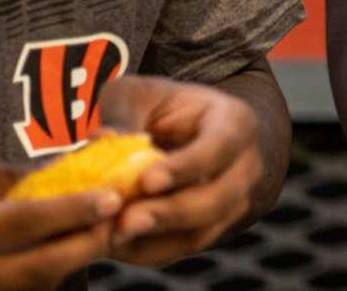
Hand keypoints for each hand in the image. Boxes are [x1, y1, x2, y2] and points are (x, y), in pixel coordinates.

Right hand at [0, 140, 118, 290]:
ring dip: (64, 268)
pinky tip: (58, 256)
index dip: (71, 212)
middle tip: (121, 221)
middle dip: (82, 248)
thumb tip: (62, 177)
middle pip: (30, 273)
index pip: (19, 224)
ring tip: (99, 236)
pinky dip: (33, 282)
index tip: (111, 196)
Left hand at [95, 73, 263, 266]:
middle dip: (171, 212)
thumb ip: (124, 114)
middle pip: (218, 197)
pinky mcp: (212, 228)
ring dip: (159, 238)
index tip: (146, 182)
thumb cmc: (160, 107)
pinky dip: (151, 250)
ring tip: (116, 236)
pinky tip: (117, 244)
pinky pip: (184, 247)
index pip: (220, 146)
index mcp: (235, 122)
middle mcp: (245, 165)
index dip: (186, 167)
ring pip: (204, 229)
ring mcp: (233, 201)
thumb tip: (102, 138)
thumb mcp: (141, 95)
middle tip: (126, 220)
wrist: (184, 131)